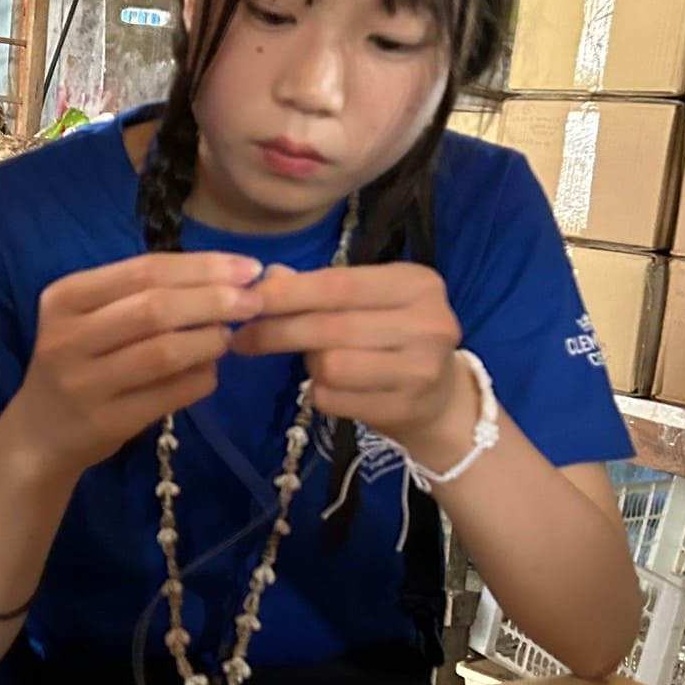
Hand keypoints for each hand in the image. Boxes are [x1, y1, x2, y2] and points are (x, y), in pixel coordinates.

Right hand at [1, 252, 262, 475]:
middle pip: (154, 308)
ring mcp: (84, 384)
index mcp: (65, 298)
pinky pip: (168, 395)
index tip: (248, 268)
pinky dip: (200, 379)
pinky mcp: (105, 422)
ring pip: (163, 352)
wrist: (39, 434)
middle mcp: (67, 337)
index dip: (202, 267)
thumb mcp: (89, 318)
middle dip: (213, 300)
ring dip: (208, 340)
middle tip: (255, 301)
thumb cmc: (77, 363)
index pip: (143, 271)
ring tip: (231, 335)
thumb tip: (225, 277)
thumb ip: (141, 295)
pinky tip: (212, 371)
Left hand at [231, 262, 469, 461]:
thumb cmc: (394, 339)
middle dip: (277, 331)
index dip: (287, 293)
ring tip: (313, 362)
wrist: (441, 399)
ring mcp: (421, 369)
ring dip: (309, 365)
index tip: (246, 300)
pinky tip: (332, 387)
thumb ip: (320, 288)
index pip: (339, 284)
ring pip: (331, 366)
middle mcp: (428, 322)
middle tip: (242, 338)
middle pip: (330, 327)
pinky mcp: (405, 408)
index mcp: (416, 283)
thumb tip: (267, 277)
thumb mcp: (366, 302)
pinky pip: (335, 399)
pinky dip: (321, 393)